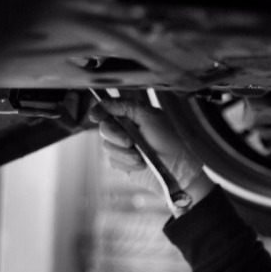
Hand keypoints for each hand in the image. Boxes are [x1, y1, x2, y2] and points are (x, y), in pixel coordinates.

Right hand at [89, 96, 212, 210]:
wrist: (175, 169)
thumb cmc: (167, 140)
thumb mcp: (148, 116)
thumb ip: (125, 106)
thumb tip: (103, 102)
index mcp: (133, 115)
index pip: (108, 109)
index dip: (99, 111)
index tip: (95, 115)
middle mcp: (126, 129)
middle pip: (104, 127)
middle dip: (115, 135)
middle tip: (129, 141)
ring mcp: (123, 147)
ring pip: (107, 146)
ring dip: (124, 153)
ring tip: (140, 157)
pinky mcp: (123, 162)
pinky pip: (113, 161)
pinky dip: (127, 163)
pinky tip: (140, 165)